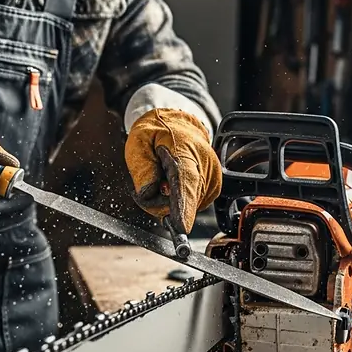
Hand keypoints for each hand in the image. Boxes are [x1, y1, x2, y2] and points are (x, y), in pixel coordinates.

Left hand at [124, 108, 221, 233]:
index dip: (183, 207)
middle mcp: (205, 168)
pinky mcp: (212, 190)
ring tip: (163, 177)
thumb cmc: (158, 132)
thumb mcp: (138, 142)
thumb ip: (142, 167)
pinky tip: (174, 183)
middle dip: (159, 200)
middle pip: (182, 202)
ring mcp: (212, 181)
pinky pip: (189, 207)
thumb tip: (149, 192)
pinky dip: (177, 200)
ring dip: (167, 200)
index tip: (180, 227)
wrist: (180, 124)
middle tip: (150, 181)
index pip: (186, 183)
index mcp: (186, 152)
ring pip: (184, 209)